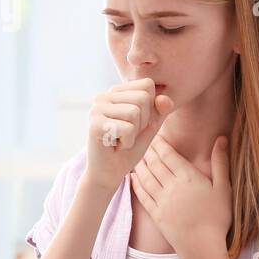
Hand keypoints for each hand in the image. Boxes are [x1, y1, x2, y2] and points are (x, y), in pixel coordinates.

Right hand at [84, 78, 174, 192]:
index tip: (137, 123)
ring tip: (121, 139)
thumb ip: (160, 110)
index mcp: (116, 92)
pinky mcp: (94, 124)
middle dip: (143, 121)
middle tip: (128, 134)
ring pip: (135, 112)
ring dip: (135, 132)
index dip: (151, 107)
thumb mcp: (150, 125)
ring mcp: (96, 109)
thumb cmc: (130, 148)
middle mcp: (103, 96)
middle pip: (143, 97)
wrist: (110, 173)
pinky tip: (115, 146)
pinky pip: (127, 128)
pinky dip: (127, 142)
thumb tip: (164, 99)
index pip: (147, 85)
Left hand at [130, 134, 232, 257]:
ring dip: (140, 164)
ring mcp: (161, 200)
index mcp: (188, 177)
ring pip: (145, 176)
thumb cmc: (217, 218)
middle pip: (155, 163)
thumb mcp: (224, 188)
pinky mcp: (155, 214)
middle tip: (142, 141)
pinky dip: (136, 184)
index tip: (155, 135)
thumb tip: (221, 138)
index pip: (169, 155)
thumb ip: (220, 162)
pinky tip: (132, 177)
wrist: (202, 246)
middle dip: (148, 151)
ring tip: (136, 155)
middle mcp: (171, 186)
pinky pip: (142, 195)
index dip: (160, 144)